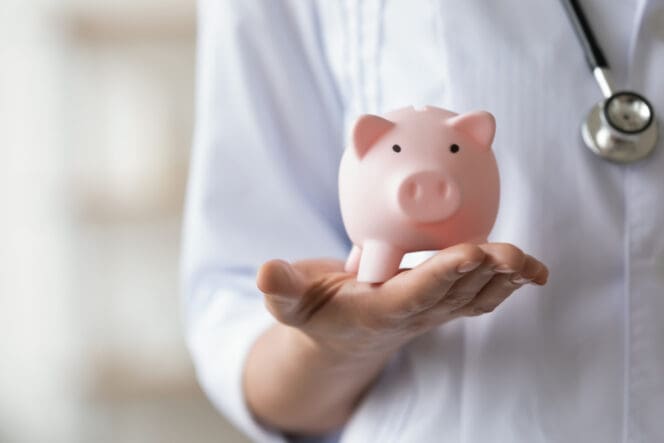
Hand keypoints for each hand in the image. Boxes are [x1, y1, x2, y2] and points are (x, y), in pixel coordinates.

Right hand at [257, 243, 548, 358]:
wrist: (341, 338)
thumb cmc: (317, 314)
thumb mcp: (290, 303)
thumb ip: (280, 288)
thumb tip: (265, 271)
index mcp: (379, 311)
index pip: (416, 293)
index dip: (444, 275)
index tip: (471, 253)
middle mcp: (412, 314)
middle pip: (455, 296)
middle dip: (485, 275)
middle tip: (510, 253)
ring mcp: (432, 312)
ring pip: (474, 298)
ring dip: (503, 281)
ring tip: (528, 262)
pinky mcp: (442, 304)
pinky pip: (479, 297)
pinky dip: (505, 283)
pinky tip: (527, 268)